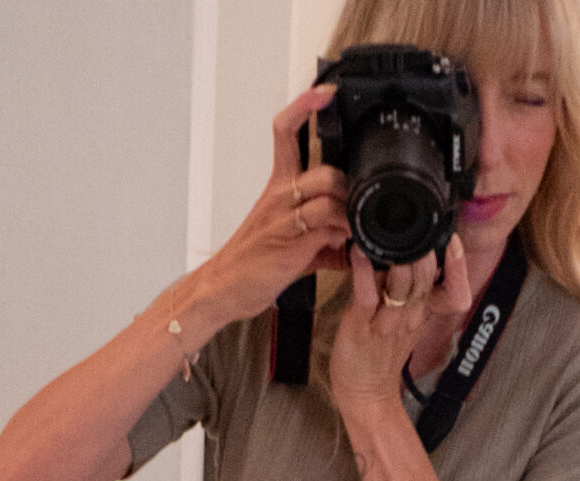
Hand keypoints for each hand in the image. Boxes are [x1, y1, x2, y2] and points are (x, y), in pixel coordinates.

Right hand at [192, 87, 350, 330]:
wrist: (223, 289)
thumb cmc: (252, 264)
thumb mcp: (291, 245)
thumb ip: (324, 241)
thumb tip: (352, 244)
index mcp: (278, 187)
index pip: (285, 132)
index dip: (304, 107)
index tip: (324, 92)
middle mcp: (279, 195)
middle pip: (323, 168)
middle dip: (348, 187)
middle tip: (357, 211)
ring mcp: (283, 217)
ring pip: (327, 192)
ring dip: (348, 213)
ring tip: (352, 234)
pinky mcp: (288, 242)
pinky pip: (325, 226)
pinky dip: (342, 236)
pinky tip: (345, 248)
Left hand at [330, 232, 471, 421]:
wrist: (365, 394)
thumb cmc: (381, 354)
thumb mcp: (410, 322)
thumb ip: (414, 290)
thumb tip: (412, 251)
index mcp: (424, 314)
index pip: (456, 293)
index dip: (458, 269)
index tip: (454, 242)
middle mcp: (410, 318)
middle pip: (426, 279)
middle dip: (424, 251)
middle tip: (416, 226)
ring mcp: (387, 323)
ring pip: (402, 285)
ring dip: (399, 258)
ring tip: (391, 234)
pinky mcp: (361, 327)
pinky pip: (366, 295)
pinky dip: (363, 272)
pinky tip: (358, 252)